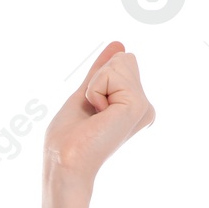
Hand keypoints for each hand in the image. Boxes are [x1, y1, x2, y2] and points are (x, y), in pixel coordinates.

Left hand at [42, 40, 156, 185]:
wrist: (64, 162)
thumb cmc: (68, 139)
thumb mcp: (86, 95)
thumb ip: (101, 73)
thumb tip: (119, 45)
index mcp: (133, 106)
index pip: (120, 63)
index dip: (97, 80)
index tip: (91, 110)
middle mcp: (144, 107)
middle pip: (123, 59)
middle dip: (97, 79)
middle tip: (91, 113)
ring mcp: (144, 106)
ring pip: (121, 61)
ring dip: (95, 86)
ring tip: (95, 115)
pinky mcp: (138, 106)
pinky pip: (112, 73)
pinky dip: (95, 90)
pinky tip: (99, 115)